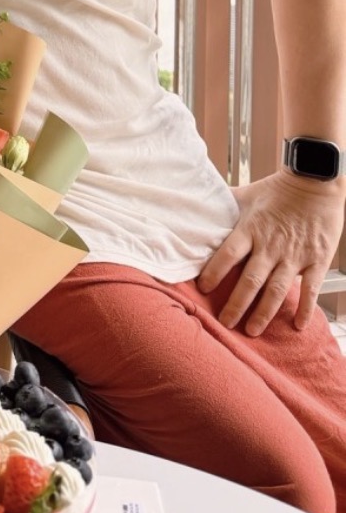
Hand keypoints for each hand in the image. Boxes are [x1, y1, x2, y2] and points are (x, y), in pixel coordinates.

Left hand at [197, 170, 345, 334]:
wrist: (315, 181)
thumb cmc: (278, 189)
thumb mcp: (247, 194)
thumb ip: (224, 205)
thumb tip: (196, 202)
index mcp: (250, 229)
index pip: (227, 254)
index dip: (214, 272)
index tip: (202, 289)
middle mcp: (270, 246)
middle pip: (250, 280)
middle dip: (236, 304)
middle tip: (225, 323)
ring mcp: (294, 256)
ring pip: (277, 290)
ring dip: (264, 313)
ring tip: (252, 330)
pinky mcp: (316, 260)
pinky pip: (310, 289)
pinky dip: (305, 308)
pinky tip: (298, 326)